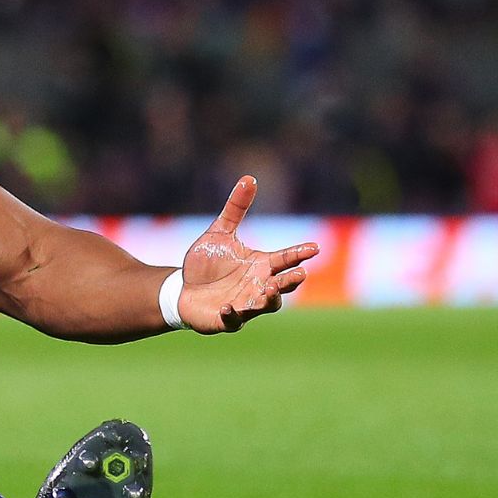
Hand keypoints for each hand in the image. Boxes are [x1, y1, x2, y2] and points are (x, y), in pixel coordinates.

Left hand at [178, 176, 318, 333]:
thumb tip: (249, 177)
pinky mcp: (226, 318)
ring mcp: (245, 304)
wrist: (183, 288)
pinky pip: (233, 320)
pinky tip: (227, 306)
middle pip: (283, 286)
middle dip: (290, 281)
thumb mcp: (220, 231)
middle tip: (299, 274)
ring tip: (269, 289)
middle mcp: (258, 286)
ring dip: (269, 298)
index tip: (314, 247)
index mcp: (261, 266)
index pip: (285, 259)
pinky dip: (232, 315)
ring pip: (265, 305)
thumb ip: (236, 208)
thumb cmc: (207, 262)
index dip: (299, 254)